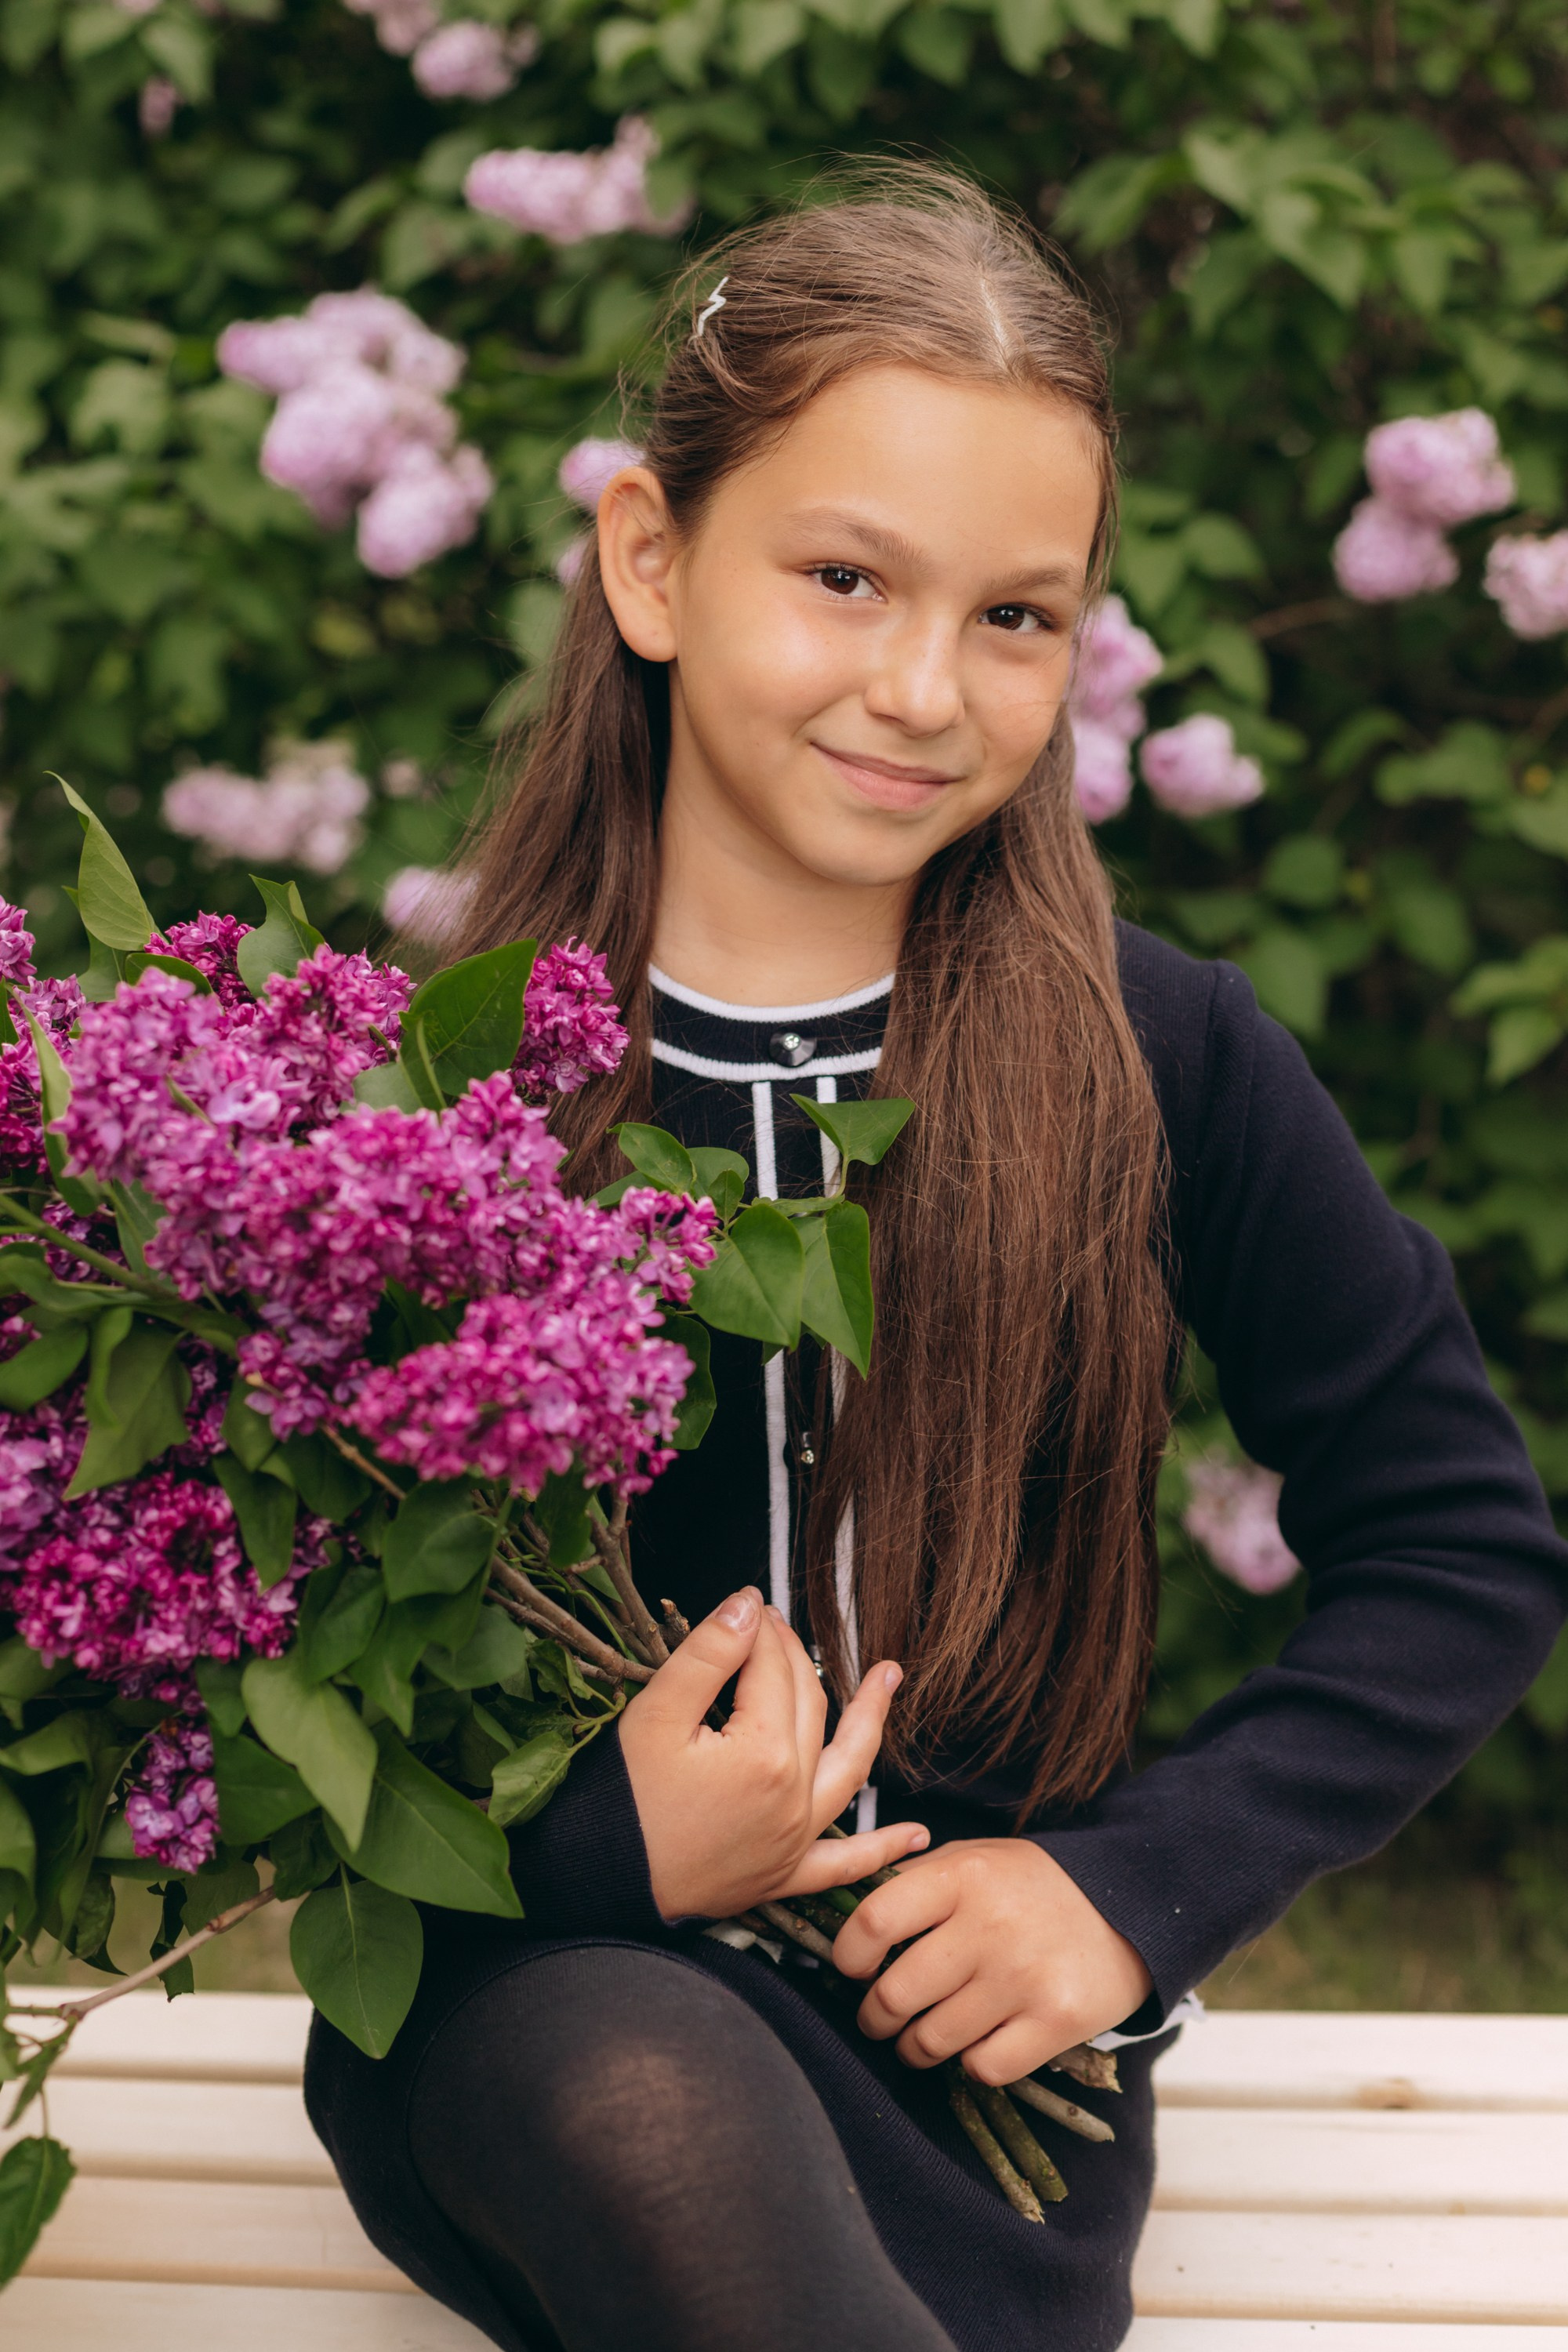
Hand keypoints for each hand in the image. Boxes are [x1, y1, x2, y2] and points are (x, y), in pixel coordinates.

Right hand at [618, 1586, 928, 1920]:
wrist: (597, 1881)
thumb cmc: (620, 1798)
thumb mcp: (655, 1714)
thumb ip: (708, 1653)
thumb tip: (751, 1604)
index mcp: (764, 1754)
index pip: (774, 1669)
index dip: (760, 1628)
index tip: (748, 1602)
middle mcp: (793, 1798)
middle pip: (809, 1705)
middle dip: (795, 1656)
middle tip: (776, 1624)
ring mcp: (794, 1841)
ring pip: (848, 1769)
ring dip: (873, 1722)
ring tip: (891, 1678)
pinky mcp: (783, 1876)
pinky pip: (844, 1864)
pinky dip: (882, 1850)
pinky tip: (917, 1837)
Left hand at [830, 1838, 1152, 2085]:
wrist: (1128, 1909)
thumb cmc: (1030, 1888)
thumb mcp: (973, 1860)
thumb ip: (913, 1883)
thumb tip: (847, 1923)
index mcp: (962, 1876)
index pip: (874, 1921)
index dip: (849, 1956)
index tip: (855, 1969)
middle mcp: (991, 1925)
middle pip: (895, 1994)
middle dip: (875, 2017)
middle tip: (880, 2017)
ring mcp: (1024, 1977)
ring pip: (932, 2040)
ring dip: (915, 2048)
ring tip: (920, 2038)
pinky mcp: (1057, 2021)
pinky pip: (982, 2067)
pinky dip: (971, 2063)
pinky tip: (978, 2042)